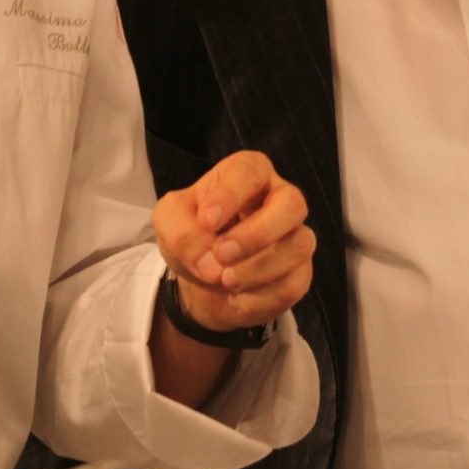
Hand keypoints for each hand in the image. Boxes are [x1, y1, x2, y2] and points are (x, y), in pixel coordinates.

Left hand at [153, 150, 314, 334]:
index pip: (250, 172)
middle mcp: (279, 198)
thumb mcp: (169, 222)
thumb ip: (181, 232)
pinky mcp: (299, 271)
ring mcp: (294, 235)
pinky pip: (293, 284)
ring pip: (299, 246)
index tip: (206, 222)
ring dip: (257, 269)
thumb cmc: (192, 233)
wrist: (202, 278)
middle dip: (256, 234)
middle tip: (222, 254)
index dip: (230, 196)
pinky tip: (237, 297)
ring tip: (224, 280)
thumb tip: (211, 263)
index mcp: (247, 173)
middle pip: (293, 204)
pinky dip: (260, 297)